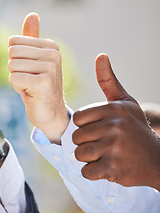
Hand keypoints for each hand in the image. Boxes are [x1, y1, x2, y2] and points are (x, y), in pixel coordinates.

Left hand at [8, 13, 68, 143]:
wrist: (50, 113)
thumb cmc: (37, 85)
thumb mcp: (33, 60)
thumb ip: (32, 38)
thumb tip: (32, 14)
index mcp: (50, 45)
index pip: (13, 43)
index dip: (15, 59)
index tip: (28, 70)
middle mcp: (53, 54)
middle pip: (12, 53)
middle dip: (14, 69)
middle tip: (28, 80)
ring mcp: (50, 67)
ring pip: (12, 66)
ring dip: (16, 79)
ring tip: (30, 86)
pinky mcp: (43, 82)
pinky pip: (14, 78)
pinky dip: (18, 88)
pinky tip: (30, 93)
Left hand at [73, 53, 159, 189]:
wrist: (156, 160)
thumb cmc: (134, 128)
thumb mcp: (124, 102)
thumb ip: (108, 80)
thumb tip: (101, 55)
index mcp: (113, 109)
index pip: (77, 119)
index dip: (84, 127)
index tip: (99, 129)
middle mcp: (114, 126)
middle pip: (76, 137)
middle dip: (86, 143)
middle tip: (104, 144)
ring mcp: (114, 148)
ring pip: (79, 154)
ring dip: (88, 158)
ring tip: (105, 154)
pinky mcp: (114, 168)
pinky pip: (86, 171)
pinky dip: (93, 172)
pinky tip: (107, 166)